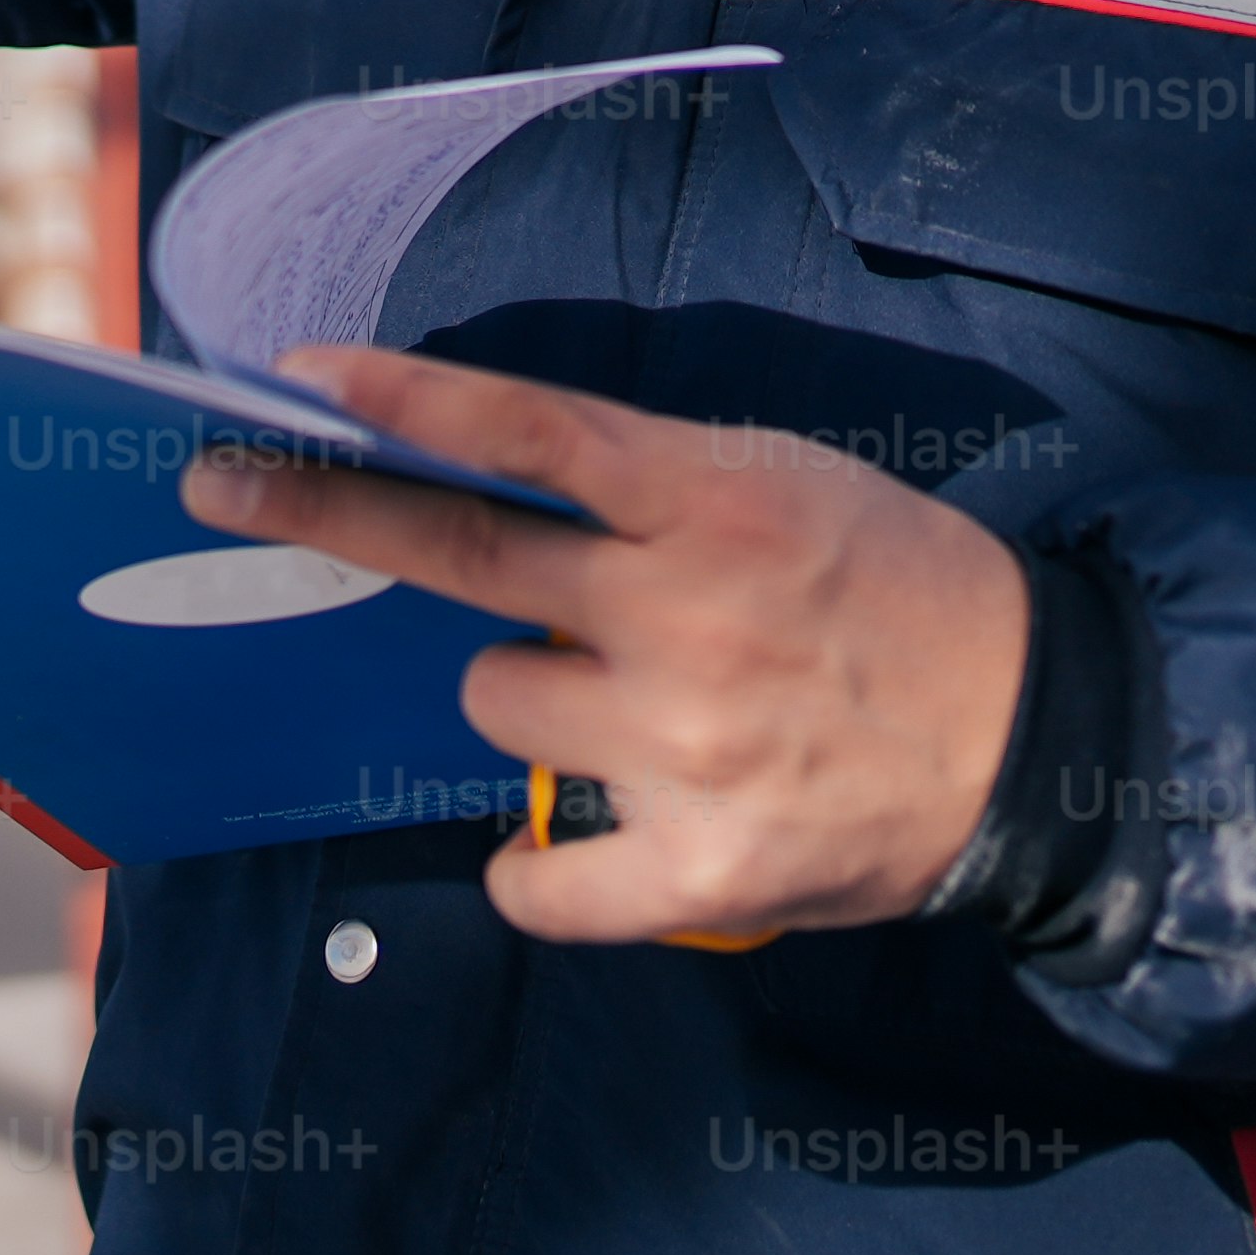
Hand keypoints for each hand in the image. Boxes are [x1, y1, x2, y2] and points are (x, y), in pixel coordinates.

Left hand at [186, 345, 1030, 945]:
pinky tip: (577, 841)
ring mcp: (686, 748)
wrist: (1032, 733)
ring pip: (495, 704)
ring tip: (635, 702)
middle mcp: (687, 617)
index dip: (406, 403)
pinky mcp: (699, 867)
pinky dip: (536, 864)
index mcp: (717, 501)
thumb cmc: (889, 588)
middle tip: (223, 490)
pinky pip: (535, 873)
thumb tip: (479, 482)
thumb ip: (645, 487)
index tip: (297, 381)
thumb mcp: (782, 483)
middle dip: (326, 513)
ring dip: (533, 697)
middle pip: (461, 561)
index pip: (530, 435)